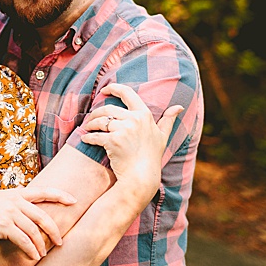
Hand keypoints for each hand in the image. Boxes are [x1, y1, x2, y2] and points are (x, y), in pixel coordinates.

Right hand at [0, 185, 77, 259]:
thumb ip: (10, 199)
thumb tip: (22, 196)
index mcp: (15, 193)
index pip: (44, 191)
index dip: (61, 195)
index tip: (74, 201)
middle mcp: (14, 201)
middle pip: (43, 216)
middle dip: (54, 230)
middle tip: (61, 242)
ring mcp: (9, 213)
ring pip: (34, 231)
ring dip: (41, 245)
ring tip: (44, 255)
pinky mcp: (3, 226)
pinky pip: (23, 240)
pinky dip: (31, 250)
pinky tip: (34, 257)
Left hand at [80, 83, 183, 211]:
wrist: (142, 177)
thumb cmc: (151, 157)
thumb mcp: (162, 136)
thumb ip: (169, 120)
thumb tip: (179, 107)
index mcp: (144, 115)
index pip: (128, 93)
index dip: (114, 88)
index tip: (105, 89)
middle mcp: (134, 119)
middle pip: (108, 108)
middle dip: (96, 112)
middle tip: (91, 118)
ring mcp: (123, 130)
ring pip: (100, 121)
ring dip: (91, 124)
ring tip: (88, 128)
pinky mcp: (113, 141)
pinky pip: (95, 136)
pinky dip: (88, 137)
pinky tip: (85, 139)